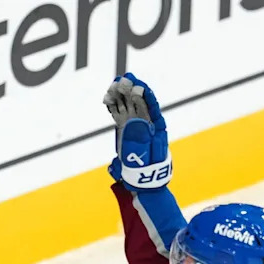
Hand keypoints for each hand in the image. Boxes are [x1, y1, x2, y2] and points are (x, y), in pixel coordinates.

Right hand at [103, 73, 171, 190]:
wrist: (143, 181)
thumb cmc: (148, 169)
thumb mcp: (147, 154)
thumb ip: (141, 139)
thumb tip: (135, 121)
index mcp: (156, 126)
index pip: (152, 106)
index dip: (145, 95)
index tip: (138, 86)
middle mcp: (145, 123)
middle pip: (138, 102)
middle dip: (131, 91)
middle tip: (122, 81)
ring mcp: (133, 125)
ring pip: (126, 105)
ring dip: (120, 95)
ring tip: (113, 86)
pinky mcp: (123, 129)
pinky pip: (118, 114)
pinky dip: (113, 106)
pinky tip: (107, 98)